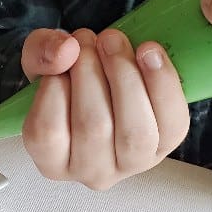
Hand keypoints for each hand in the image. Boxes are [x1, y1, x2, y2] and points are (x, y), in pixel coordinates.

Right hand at [19, 27, 189, 189]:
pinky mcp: (167, 146)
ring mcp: (132, 164)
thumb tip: (66, 50)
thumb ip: (41, 52)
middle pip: (93, 127)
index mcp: (52, 161)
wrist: (110, 80)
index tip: (62, 55)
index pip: (46, 133)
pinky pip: (170, 122)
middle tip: (86, 40)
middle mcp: (91, 172)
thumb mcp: (44, 63)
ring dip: (124, 75)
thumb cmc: (72, 82)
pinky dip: (161, 82)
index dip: (55, 86)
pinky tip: (148, 52)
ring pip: (134, 131)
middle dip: (89, 70)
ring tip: (112, 42)